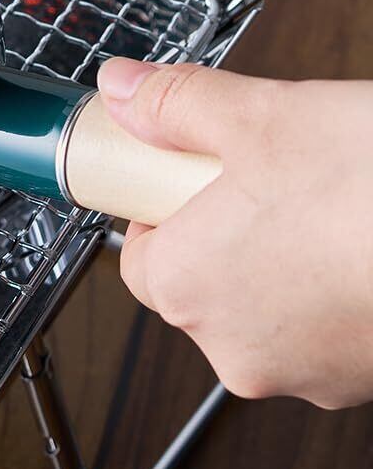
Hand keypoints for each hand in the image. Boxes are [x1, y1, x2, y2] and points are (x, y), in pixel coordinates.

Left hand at [96, 57, 372, 408]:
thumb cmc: (372, 190)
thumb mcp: (260, 117)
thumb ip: (176, 104)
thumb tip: (121, 89)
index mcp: (187, 287)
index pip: (141, 251)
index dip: (164, 203)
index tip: (191, 173)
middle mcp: (236, 349)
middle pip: (204, 279)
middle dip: (230, 227)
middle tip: (271, 176)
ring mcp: (309, 375)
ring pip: (270, 305)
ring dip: (288, 258)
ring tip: (332, 204)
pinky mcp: (366, 379)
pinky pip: (329, 326)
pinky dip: (339, 287)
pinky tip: (365, 240)